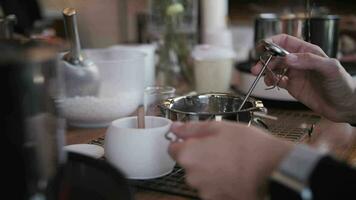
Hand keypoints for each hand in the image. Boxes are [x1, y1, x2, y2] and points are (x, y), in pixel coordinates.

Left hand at [169, 121, 292, 199]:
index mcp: (189, 155)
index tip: (196, 139)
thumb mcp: (220, 127)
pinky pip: (212, 187)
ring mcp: (204, 191)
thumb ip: (192, 128)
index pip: (172, 147)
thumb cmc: (249, 146)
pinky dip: (219, 181)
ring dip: (209, 169)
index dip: (184, 141)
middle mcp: (192, 176)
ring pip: (200, 176)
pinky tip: (234, 173)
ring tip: (230, 161)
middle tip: (220, 147)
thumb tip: (175, 128)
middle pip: (188, 163)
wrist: (275, 170)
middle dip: (199, 155)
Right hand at [251, 34, 355, 122]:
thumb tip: (287, 58)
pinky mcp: (292, 87)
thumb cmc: (343, 85)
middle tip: (257, 68)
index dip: (272, 42)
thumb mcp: (329, 68)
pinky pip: (277, 81)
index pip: (285, 41)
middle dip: (265, 60)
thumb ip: (309, 61)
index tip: (262, 47)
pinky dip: (271, 82)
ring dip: (266, 72)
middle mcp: (299, 61)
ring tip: (265, 79)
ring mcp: (295, 74)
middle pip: (275, 56)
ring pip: (274, 68)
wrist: (345, 107)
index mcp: (307, 52)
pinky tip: (271, 84)